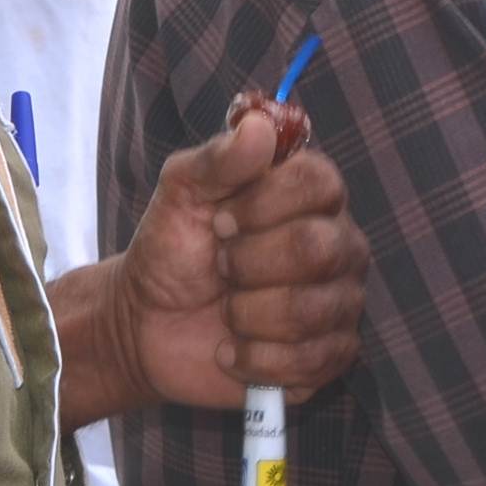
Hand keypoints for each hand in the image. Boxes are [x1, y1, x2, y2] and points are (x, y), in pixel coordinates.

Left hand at [112, 108, 368, 407]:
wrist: (146, 324)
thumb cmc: (171, 248)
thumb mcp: (181, 192)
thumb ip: (219, 157)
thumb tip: (259, 124)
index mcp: (310, 196)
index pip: (320, 183)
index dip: (265, 204)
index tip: (221, 220)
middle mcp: (338, 243)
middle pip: (318, 248)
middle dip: (249, 264)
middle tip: (220, 267)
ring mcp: (339, 302)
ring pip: (310, 311)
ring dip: (247, 316)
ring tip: (225, 311)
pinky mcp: (329, 356)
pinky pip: (310, 361)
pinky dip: (255, 359)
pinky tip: (232, 349)